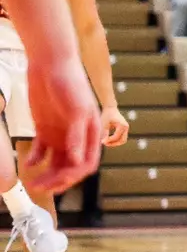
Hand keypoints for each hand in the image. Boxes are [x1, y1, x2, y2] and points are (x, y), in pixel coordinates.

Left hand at [22, 59, 101, 192]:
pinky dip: (35, 160)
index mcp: (92, 132)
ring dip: (46, 174)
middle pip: (70, 166)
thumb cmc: (70, 82)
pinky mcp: (45, 129)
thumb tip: (77, 161)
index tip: (60, 183)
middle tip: (41, 187)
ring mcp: (61, 133)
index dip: (75, 176)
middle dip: (58, 179)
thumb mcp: (77, 109)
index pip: (87, 163)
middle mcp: (77, 136)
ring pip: (56, 162)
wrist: (50, 64)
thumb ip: (78, 135)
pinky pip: (42, 151)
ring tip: (33, 182)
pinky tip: (28, 164)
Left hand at [101, 105, 129, 146]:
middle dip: (114, 143)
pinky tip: (109, 139)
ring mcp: (126, 128)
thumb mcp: (104, 125)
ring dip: (115, 143)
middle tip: (105, 144)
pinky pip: (121, 137)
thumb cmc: (106, 115)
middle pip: (122, 140)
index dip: (109, 140)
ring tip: (107, 142)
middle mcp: (126, 127)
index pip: (116, 136)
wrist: (110, 108)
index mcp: (122, 125)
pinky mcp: (124, 129)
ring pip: (123, 140)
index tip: (102, 142)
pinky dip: (116, 139)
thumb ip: (105, 133)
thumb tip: (104, 142)